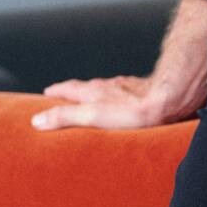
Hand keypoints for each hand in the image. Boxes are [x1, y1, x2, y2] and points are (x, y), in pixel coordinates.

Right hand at [32, 64, 206, 131]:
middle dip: (74, 91)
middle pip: (86, 87)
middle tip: (65, 95)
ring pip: (107, 89)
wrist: (169, 101)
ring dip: (98, 94)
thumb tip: (37, 120)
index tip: (46, 93)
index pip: (68, 89)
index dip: (56, 92)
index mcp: (94, 92)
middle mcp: (109, 86)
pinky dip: (120, 99)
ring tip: (94, 101)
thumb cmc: (132, 111)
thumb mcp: (92, 116)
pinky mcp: (145, 93)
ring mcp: (127, 88)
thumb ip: (65, 117)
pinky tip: (126, 104)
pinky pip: (127, 94)